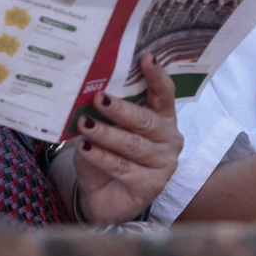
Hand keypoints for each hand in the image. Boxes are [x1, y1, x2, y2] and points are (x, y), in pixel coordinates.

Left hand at [68, 53, 183, 223]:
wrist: (104, 197)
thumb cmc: (108, 155)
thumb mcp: (108, 128)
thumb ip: (108, 113)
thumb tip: (91, 92)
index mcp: (163, 117)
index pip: (164, 93)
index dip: (156, 75)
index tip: (146, 57)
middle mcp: (169, 139)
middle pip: (147, 120)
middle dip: (121, 109)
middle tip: (99, 99)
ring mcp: (163, 164)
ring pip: (133, 145)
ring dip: (106, 133)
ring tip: (85, 124)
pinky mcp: (150, 185)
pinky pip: (122, 167)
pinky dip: (101, 156)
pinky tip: (85, 148)